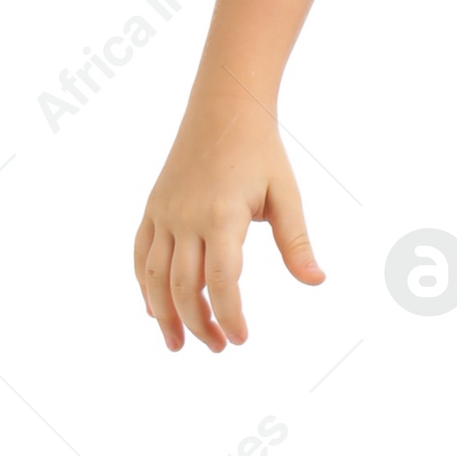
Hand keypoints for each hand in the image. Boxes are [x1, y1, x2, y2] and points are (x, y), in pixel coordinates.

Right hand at [134, 95, 323, 351]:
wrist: (225, 109)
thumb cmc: (261, 152)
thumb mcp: (286, 196)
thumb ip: (296, 242)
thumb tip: (316, 281)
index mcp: (222, 216)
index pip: (221, 281)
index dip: (229, 315)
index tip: (240, 339)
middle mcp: (186, 218)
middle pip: (184, 286)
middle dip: (198, 324)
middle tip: (217, 347)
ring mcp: (164, 213)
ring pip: (154, 276)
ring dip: (164, 315)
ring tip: (177, 343)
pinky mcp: (153, 208)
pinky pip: (140, 254)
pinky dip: (144, 284)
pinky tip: (154, 308)